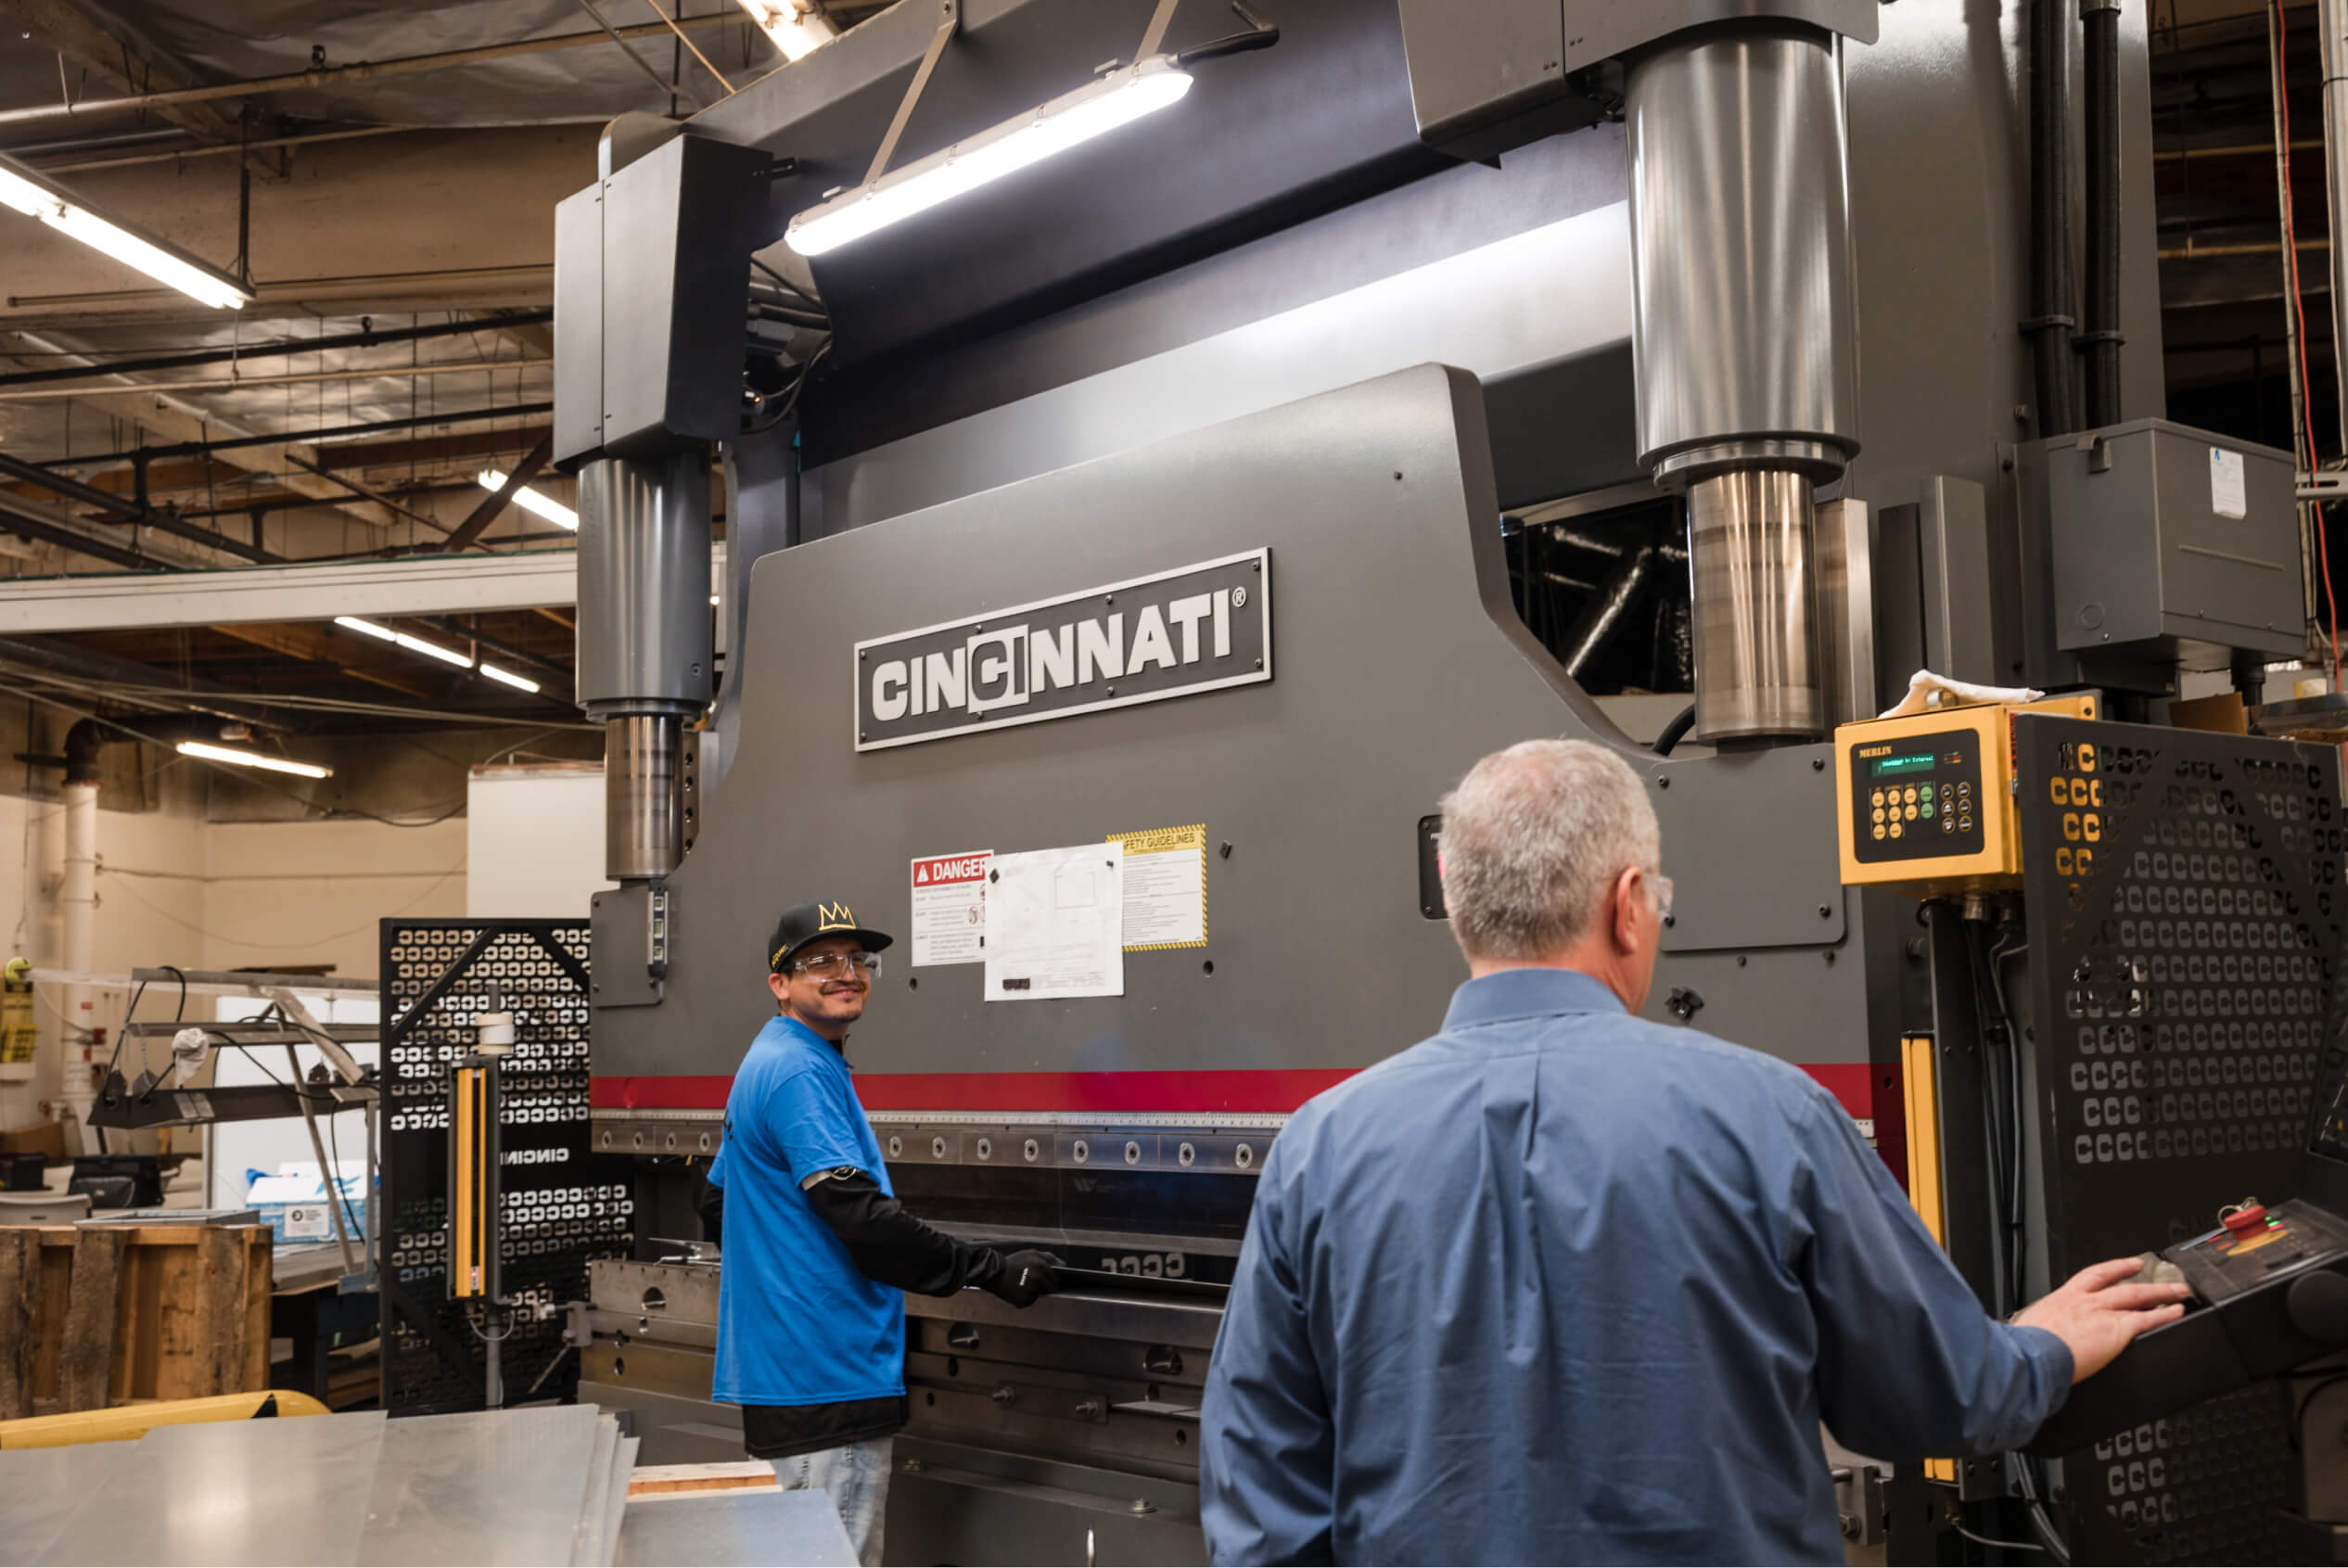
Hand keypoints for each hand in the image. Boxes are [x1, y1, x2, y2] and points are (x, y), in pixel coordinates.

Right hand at [987, 1249, 1063, 1307]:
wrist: (994, 1273)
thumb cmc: (1013, 1262)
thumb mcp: (1032, 1253)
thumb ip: (1049, 1258)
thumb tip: (1063, 1265)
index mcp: (1042, 1266)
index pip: (1056, 1278)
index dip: (1050, 1278)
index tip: (1044, 1278)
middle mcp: (1038, 1279)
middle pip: (1049, 1288)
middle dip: (1043, 1286)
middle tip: (1031, 1281)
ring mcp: (1031, 1290)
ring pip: (1039, 1295)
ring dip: (1034, 1292)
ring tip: (1022, 1285)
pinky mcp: (1023, 1300)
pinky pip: (1029, 1301)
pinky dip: (1025, 1299)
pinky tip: (1018, 1291)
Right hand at [2012, 1257, 2190, 1381]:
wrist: (2032, 1357)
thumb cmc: (2028, 1347)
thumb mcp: (2034, 1327)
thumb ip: (2049, 1327)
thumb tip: (2047, 1338)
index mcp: (2063, 1299)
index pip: (2093, 1277)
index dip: (2114, 1269)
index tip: (2128, 1266)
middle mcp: (2085, 1301)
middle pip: (2121, 1285)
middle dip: (2142, 1280)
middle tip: (2161, 1278)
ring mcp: (2102, 1313)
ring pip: (2137, 1297)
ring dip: (2161, 1292)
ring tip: (2178, 1292)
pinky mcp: (2117, 1329)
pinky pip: (2147, 1319)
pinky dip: (2165, 1314)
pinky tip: (2176, 1312)